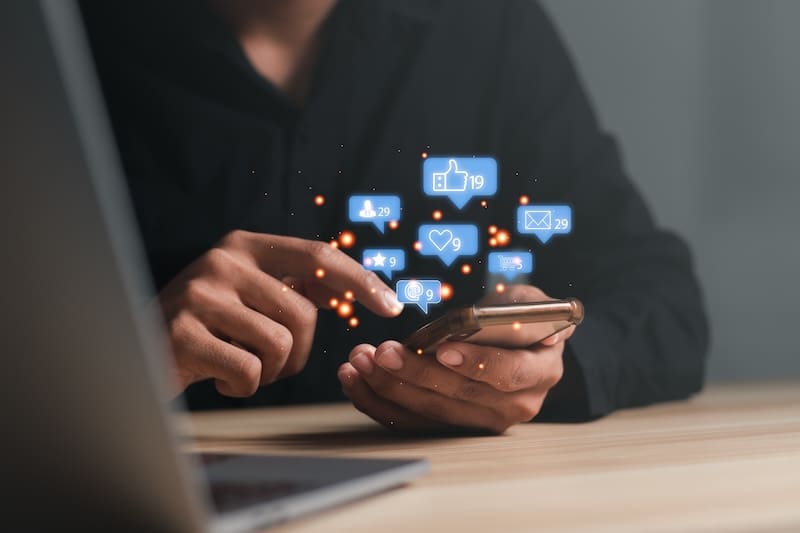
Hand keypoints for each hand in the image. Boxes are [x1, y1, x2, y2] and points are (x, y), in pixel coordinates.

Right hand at [157, 230, 402, 396]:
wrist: (136, 352)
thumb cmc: (205, 329)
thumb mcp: (247, 295)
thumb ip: (292, 287)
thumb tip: (354, 292)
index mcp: (244, 245)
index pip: (317, 255)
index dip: (359, 280)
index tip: (392, 304)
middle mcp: (223, 260)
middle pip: (303, 313)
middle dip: (297, 352)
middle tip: (268, 361)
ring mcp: (200, 294)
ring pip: (280, 345)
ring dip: (270, 371)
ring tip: (240, 367)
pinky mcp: (183, 333)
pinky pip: (250, 372)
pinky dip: (243, 388)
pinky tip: (218, 380)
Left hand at [337, 285, 573, 433]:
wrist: (515, 342)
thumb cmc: (518, 317)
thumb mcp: (529, 301)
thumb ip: (524, 306)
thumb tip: (512, 315)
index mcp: (540, 372)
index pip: (508, 373)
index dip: (476, 363)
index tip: (443, 350)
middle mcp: (516, 405)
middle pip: (460, 395)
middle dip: (416, 373)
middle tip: (382, 352)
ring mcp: (482, 421)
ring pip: (431, 411)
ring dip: (389, 387)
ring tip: (361, 360)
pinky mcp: (452, 427)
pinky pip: (412, 420)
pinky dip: (379, 401)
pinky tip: (355, 379)